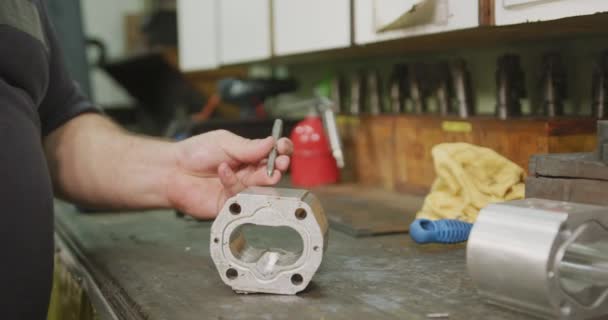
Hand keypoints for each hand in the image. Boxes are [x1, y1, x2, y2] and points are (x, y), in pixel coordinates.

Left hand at [166, 130, 292, 218]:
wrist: (172, 171)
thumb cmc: (194, 153)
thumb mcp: (224, 142)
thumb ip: (248, 146)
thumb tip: (271, 142)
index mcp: (248, 154)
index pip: (272, 153)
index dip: (281, 150)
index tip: (283, 147)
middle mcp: (247, 172)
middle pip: (271, 171)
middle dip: (279, 167)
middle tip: (281, 163)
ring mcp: (240, 189)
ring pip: (261, 187)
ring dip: (264, 177)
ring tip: (265, 171)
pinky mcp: (231, 204)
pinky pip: (241, 196)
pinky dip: (233, 182)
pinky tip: (223, 171)